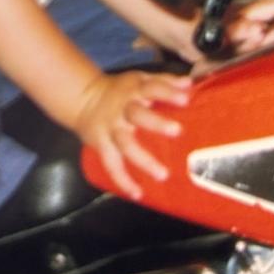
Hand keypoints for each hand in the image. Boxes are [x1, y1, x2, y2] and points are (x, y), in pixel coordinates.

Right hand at [72, 69, 190, 199]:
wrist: (83, 99)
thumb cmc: (121, 91)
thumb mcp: (140, 80)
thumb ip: (164, 82)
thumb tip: (189, 83)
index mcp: (134, 91)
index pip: (152, 88)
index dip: (168, 93)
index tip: (186, 99)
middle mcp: (123, 110)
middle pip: (137, 114)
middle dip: (156, 122)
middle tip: (177, 131)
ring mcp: (111, 129)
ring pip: (126, 144)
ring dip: (143, 160)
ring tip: (163, 175)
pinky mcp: (102, 146)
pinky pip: (112, 165)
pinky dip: (123, 180)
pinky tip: (137, 194)